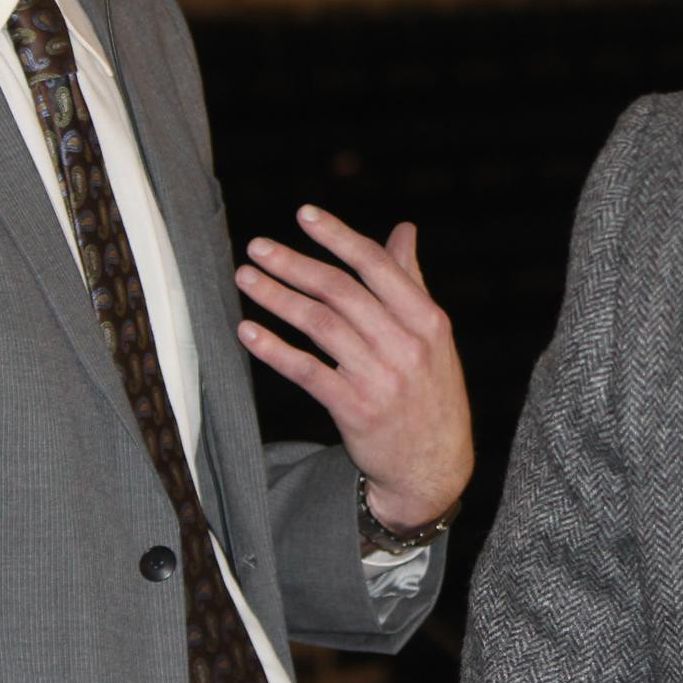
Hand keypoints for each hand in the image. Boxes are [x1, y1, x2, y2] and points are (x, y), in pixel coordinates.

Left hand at [235, 206, 472, 531]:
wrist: (435, 468)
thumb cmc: (431, 392)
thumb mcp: (433, 337)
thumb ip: (412, 282)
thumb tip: (404, 230)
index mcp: (428, 319)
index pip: (376, 266)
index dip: (337, 236)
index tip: (304, 214)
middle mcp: (406, 344)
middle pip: (340, 291)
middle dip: (294, 264)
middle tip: (258, 248)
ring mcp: (380, 377)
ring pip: (319, 325)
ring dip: (277, 298)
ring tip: (246, 280)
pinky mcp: (354, 409)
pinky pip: (306, 371)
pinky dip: (274, 349)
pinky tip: (249, 332)